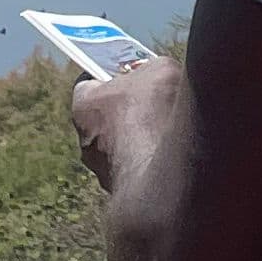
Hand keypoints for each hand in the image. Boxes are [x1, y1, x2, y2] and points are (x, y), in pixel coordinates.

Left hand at [70, 55, 183, 196]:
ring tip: (176, 130)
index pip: (90, 84)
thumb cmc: (154, 113)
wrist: (164, 173)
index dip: (113, 74)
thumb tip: (159, 78)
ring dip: (147, 137)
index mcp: (84, 106)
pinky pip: (142, 167)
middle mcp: (87, 141)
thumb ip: (153, 69)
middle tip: (160, 98)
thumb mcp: (160, 70)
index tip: (132, 71)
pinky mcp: (127, 190)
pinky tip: (177, 154)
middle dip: (133, 107)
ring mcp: (105, 170)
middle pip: (109, 115)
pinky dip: (157, 159)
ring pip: (127, 146)